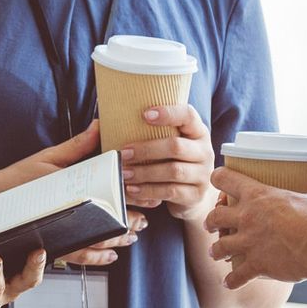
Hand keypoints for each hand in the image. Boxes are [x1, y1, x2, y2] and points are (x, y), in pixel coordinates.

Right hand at [0, 124, 139, 262]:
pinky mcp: (54, 244)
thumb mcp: (49, 157)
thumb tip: (100, 125)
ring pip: (98, 242)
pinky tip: (110, 254)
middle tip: (145, 221)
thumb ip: (78, 145)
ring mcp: (61, 232)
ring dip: (118, 239)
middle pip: (108, 220)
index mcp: (71, 189)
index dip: (131, 197)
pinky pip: (80, 256)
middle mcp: (69, 213)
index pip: (108, 194)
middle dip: (130, 221)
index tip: (148, 197)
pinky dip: (98, 256)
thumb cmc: (17, 179)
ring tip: (132, 236)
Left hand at [118, 104, 217, 222]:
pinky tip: (133, 189)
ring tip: (124, 173)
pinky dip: (148, 191)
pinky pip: (170, 192)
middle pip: (176, 146)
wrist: (191, 194)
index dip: (168, 113)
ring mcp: (202, 174)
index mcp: (197, 131)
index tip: (144, 114)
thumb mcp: (168, 142)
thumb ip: (151, 131)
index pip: (188, 115)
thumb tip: (102, 122)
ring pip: (173, 171)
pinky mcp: (196, 195)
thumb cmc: (172, 161)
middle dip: (146, 149)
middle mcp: (204, 151)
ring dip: (144, 172)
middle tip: (123, 152)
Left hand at [205, 166, 306, 289]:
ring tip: (215, 253)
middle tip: (211, 225)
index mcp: (257, 195)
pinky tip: (229, 283)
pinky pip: (236, 276)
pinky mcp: (255, 265)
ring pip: (219, 246)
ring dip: (216, 251)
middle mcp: (246, 218)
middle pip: (215, 216)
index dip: (219, 178)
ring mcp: (248, 242)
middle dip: (211, 221)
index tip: (217, 181)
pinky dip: (231, 281)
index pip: (225, 179)